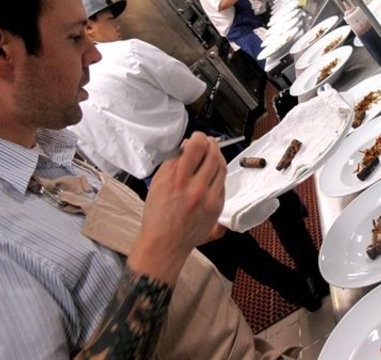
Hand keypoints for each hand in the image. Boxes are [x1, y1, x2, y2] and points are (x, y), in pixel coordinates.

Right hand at [129, 133, 226, 282]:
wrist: (165, 243)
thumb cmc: (158, 214)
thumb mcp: (158, 183)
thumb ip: (174, 162)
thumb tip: (188, 147)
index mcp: (178, 181)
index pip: (197, 148)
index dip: (199, 137)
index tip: (198, 136)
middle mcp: (197, 189)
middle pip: (213, 155)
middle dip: (211, 144)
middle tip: (208, 142)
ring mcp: (210, 199)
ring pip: (222, 168)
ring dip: (218, 156)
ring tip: (212, 152)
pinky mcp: (218, 207)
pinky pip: (223, 183)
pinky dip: (218, 173)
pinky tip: (213, 171)